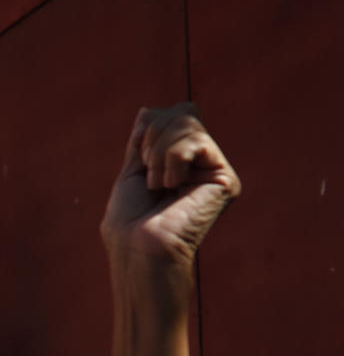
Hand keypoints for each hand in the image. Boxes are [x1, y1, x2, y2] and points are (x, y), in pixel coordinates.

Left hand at [99, 104, 239, 266]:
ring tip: (158, 185)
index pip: (171, 114)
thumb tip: (148, 109)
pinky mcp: (226, 179)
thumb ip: (144, 140)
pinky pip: (195, 142)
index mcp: (181, 160)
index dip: (147, 129)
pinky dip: (171, 160)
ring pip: (187, 122)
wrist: (137, 245)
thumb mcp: (132, 168)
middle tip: (149, 177)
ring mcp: (215, 169)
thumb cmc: (129, 217)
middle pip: (182, 112)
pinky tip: (172, 186)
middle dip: (152, 139)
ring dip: (158, 154)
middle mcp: (203, 163)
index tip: (139, 161)